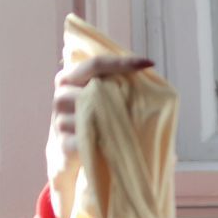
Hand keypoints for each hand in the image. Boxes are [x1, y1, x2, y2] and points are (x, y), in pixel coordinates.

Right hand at [45, 54, 152, 217]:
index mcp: (70, 78)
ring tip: (131, 127)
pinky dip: (103, 143)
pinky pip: (87, 140)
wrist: (68, 156)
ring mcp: (59, 120)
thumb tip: (157, 85)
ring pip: (90, 114)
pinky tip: (115, 147)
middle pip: (93, 87)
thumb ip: (117, 88)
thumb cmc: (93, 123)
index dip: (122, 61)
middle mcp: (62, 96)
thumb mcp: (102, 102)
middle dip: (120, 94)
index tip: (149, 63)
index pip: (96, 63)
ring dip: (113, 120)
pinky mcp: (62, 144)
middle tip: (145, 101)